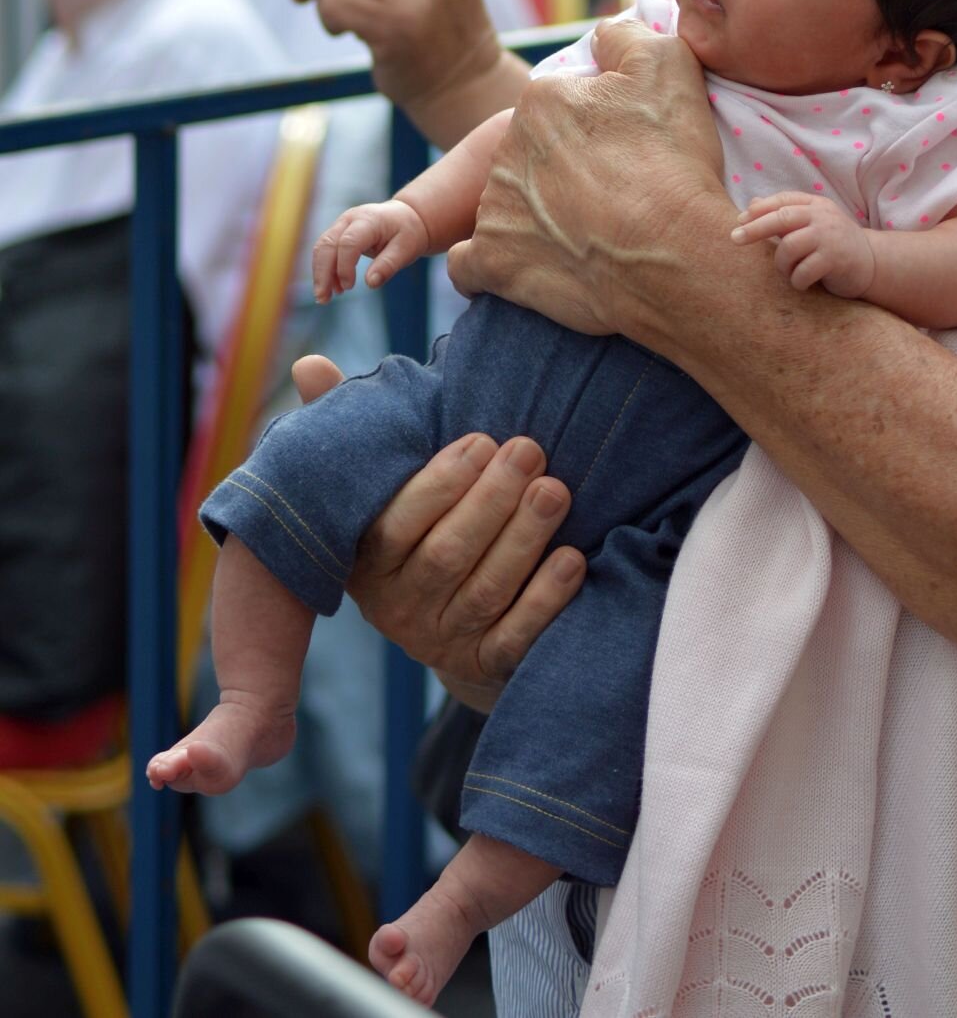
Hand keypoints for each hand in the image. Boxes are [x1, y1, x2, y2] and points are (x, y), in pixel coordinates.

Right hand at [289, 355, 582, 711]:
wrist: (455, 628)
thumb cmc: (421, 525)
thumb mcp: (379, 483)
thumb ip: (349, 428)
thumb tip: (309, 365)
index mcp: (368, 558)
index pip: (396, 523)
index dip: (441, 483)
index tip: (482, 440)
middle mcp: (399, 606)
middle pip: (446, 555)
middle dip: (491, 501)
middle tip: (531, 450)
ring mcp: (443, 640)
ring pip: (485, 592)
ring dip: (523, 538)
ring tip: (556, 490)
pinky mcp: (485, 666)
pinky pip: (515, 639)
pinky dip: (545, 601)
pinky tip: (573, 559)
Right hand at [312, 200, 429, 302]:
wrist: (406, 216)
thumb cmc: (407, 232)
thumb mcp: (406, 249)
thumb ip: (388, 265)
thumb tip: (370, 283)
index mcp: (369, 220)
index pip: (348, 242)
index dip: (344, 266)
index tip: (349, 287)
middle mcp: (350, 219)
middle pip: (327, 244)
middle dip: (322, 273)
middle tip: (323, 299)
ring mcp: (341, 224)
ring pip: (321, 247)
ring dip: (320, 273)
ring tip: (325, 298)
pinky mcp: (338, 232)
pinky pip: (325, 250)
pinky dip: (325, 270)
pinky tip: (334, 288)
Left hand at [448, 19, 729, 343]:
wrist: (675, 253)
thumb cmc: (673, 162)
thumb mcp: (667, 66)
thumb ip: (625, 37)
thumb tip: (604, 33)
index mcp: (541, 101)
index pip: (556, 113)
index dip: (590, 134)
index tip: (619, 157)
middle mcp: (505, 149)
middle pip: (528, 159)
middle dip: (557, 175)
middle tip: (606, 200)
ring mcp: (494, 209)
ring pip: (504, 208)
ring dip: (531, 221)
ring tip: (582, 242)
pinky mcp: (492, 263)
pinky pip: (470, 265)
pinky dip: (492, 268)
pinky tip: (527, 270)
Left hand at [732, 192, 875, 296]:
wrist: (873, 264)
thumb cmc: (833, 245)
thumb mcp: (811, 225)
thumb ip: (785, 215)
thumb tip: (751, 204)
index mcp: (815, 205)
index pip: (782, 200)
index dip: (759, 209)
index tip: (738, 220)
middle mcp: (822, 217)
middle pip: (782, 217)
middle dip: (755, 228)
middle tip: (734, 238)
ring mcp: (830, 237)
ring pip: (790, 246)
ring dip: (781, 264)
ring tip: (787, 273)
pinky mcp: (837, 259)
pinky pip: (804, 270)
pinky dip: (796, 280)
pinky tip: (801, 284)